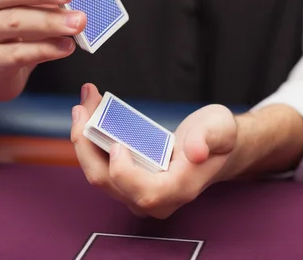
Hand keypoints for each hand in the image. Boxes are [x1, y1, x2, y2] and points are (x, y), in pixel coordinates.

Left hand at [71, 84, 237, 218]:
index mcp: (178, 190)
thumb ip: (207, 138)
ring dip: (84, 137)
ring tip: (85, 103)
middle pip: (107, 181)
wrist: (214, 147)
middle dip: (87, 144)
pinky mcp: (127, 181)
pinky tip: (90, 112)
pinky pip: (101, 164)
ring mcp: (137, 192)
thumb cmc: (217, 139)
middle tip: (82, 108)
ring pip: (98, 173)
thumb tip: (195, 151)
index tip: (117, 141)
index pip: (142, 191)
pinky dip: (91, 138)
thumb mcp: (220, 130)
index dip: (123, 171)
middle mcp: (154, 199)